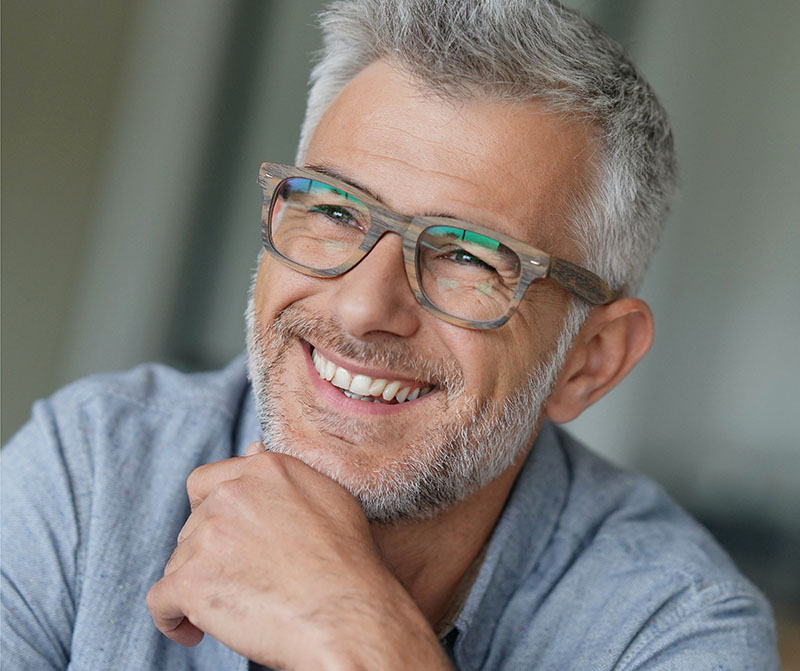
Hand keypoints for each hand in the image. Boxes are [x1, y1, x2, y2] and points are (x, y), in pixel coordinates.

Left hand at [146, 443, 450, 669]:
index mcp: (264, 470)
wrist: (348, 614)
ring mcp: (208, 536)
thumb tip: (251, 449)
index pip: (206, 482)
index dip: (208, 513)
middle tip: (243, 581)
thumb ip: (282, 473)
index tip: (224, 538)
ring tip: (234, 608)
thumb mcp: (326, 497)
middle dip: (209, 553)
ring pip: (179, 563)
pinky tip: (193, 632)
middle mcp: (232, 495)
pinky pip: (160, 602)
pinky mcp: (191, 580)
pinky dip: (171, 619)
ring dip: (198, 586)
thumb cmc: (347, 562)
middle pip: (192, 526)